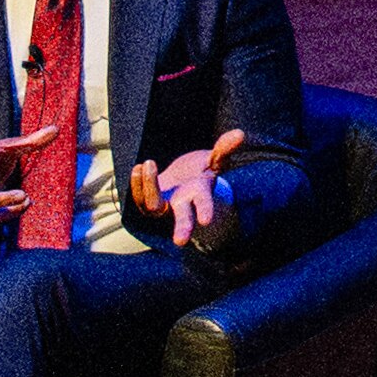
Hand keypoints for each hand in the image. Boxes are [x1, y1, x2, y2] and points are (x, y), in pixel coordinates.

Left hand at [129, 128, 245, 245]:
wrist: (180, 185)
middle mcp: (181, 206)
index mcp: (199, 196)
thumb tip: (240, 134)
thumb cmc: (198, 175)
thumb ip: (223, 149)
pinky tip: (138, 167)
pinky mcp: (147, 202)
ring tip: (148, 163)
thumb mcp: (213, 161)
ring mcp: (163, 206)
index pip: (204, 204)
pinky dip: (137, 183)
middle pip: (183, 220)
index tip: (206, 221)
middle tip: (180, 242)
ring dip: (149, 185)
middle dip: (182, 229)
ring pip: (153, 206)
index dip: (205, 211)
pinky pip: (139, 198)